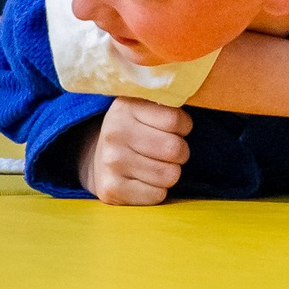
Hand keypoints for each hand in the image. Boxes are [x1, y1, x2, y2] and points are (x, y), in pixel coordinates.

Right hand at [76, 97, 190, 205]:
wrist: (97, 159)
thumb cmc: (135, 130)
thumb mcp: (145, 107)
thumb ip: (166, 101)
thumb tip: (190, 92)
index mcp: (125, 107)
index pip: (176, 120)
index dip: (184, 127)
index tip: (174, 128)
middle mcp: (114, 133)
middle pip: (175, 149)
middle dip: (179, 152)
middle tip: (167, 150)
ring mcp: (110, 163)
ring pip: (169, 175)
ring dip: (170, 172)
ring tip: (155, 164)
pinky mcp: (110, 190)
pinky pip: (157, 195)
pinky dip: (157, 191)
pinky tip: (144, 180)